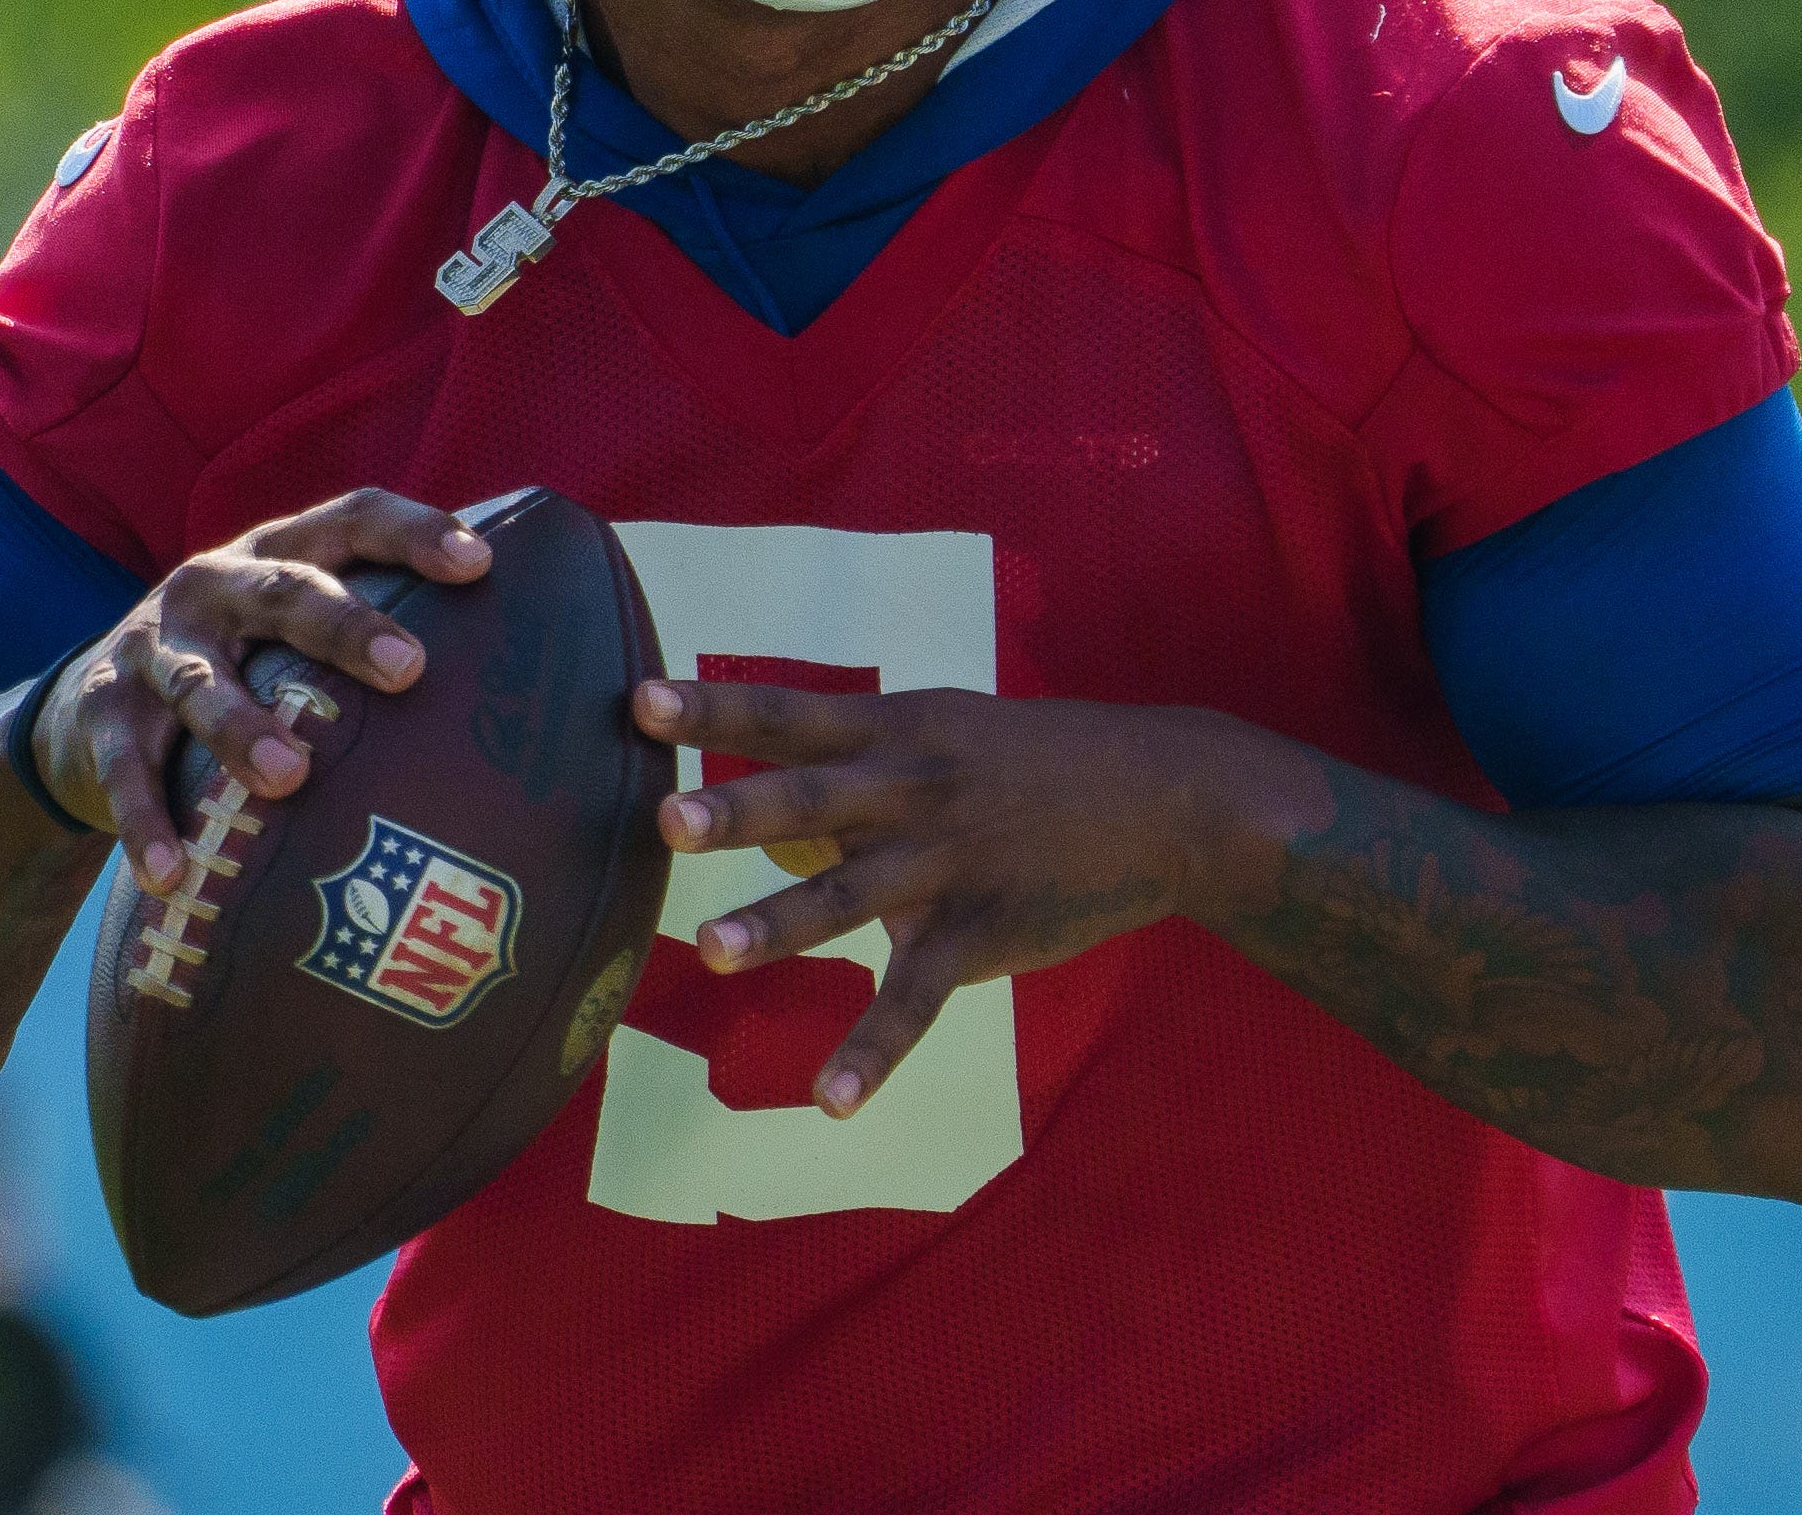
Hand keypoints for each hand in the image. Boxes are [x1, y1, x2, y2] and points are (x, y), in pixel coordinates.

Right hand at [30, 491, 485, 892]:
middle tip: (410, 669)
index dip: (415, 532)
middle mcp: (214, 585)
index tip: (482, 564)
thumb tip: (527, 663)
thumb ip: (375, 632)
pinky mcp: (100, 714)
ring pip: (200, 681)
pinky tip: (171, 873)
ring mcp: (152, 647)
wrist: (82, 710)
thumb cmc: (242, 667)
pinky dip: (145, 821)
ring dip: (242, 726)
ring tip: (288, 777)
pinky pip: (124, 770)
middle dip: (346, 626)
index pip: (352, 519)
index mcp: (278, 551)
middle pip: (284, 591)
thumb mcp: (293, 632)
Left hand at [631, 680, 1277, 1115]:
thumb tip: (760, 793)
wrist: (1161, 798)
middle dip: (739, 809)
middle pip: (811, 797)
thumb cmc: (1033, 761)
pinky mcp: (978, 933)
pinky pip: (916, 999)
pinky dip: (874, 1052)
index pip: (790, 712)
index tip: (640, 701)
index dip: (715, 708)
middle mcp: (911, 790)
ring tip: (713, 952)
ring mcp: (945, 863)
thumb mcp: (944, 729)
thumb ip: (852, 760)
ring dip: (779, 923)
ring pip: (850, 896)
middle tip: (667, 819)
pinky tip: (831, 1100)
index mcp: (897, 730)